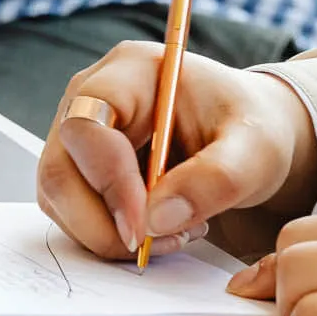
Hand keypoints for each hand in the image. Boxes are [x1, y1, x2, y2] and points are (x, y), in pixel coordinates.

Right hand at [36, 42, 316, 258]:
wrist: (247, 137)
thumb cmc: (251, 128)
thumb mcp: (255, 150)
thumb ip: (216, 178)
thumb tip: (157, 219)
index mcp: (131, 71)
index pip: (89, 125)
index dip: (110, 182)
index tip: (144, 228)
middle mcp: (91, 97)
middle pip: (60, 170)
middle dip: (103, 223)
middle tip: (158, 244)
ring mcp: (79, 135)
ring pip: (60, 199)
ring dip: (107, 235)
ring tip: (173, 233)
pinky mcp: (80, 169)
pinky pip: (72, 213)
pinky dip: (108, 236)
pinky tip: (157, 230)